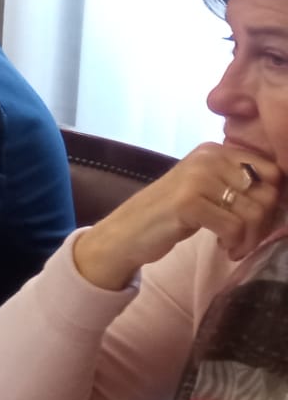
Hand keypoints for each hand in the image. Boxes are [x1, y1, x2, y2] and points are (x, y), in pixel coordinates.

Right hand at [71, 141, 280, 289]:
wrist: (127, 232)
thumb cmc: (171, 214)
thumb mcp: (206, 188)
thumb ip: (237, 183)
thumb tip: (282, 194)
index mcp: (215, 150)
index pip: (271, 172)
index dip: (274, 202)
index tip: (258, 222)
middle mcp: (208, 157)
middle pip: (266, 193)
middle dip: (263, 225)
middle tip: (246, 241)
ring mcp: (197, 177)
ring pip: (254, 212)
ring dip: (250, 239)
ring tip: (236, 247)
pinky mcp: (188, 202)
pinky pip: (234, 226)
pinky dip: (235, 244)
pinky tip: (225, 249)